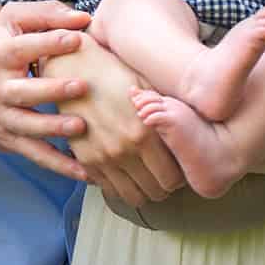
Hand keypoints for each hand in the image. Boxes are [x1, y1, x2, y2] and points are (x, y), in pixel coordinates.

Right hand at [0, 1, 95, 181]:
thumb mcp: (11, 22)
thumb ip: (45, 14)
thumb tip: (82, 18)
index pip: (24, 47)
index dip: (50, 42)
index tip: (77, 38)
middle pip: (23, 91)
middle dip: (52, 90)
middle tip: (81, 86)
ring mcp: (1, 118)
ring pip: (27, 126)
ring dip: (54, 128)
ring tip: (81, 127)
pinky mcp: (8, 141)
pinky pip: (35, 155)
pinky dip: (59, 165)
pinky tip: (84, 172)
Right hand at [46, 36, 185, 207]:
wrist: (73, 67)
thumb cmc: (115, 71)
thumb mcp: (147, 85)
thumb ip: (167, 112)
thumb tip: (190, 131)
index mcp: (145, 131)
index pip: (174, 176)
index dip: (181, 173)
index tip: (180, 163)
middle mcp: (124, 150)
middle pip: (157, 190)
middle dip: (166, 184)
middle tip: (166, 171)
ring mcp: (103, 158)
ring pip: (134, 197)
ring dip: (145, 189)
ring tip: (148, 174)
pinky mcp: (86, 161)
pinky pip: (110, 189)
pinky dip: (122, 185)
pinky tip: (127, 170)